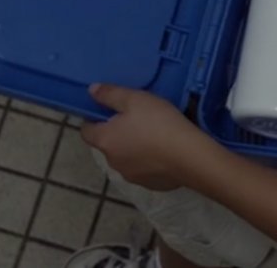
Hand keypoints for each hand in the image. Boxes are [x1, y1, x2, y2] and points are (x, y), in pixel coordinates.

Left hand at [80, 84, 215, 190]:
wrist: (190, 156)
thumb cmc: (159, 123)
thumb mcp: (135, 99)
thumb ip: (111, 94)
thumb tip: (91, 91)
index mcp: (105, 140)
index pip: (86, 131)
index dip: (94, 120)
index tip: (109, 112)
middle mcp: (112, 161)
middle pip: (108, 145)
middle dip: (118, 134)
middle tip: (138, 120)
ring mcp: (131, 176)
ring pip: (126, 159)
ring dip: (134, 149)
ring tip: (155, 137)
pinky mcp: (150, 185)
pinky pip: (144, 170)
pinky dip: (150, 162)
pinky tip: (165, 154)